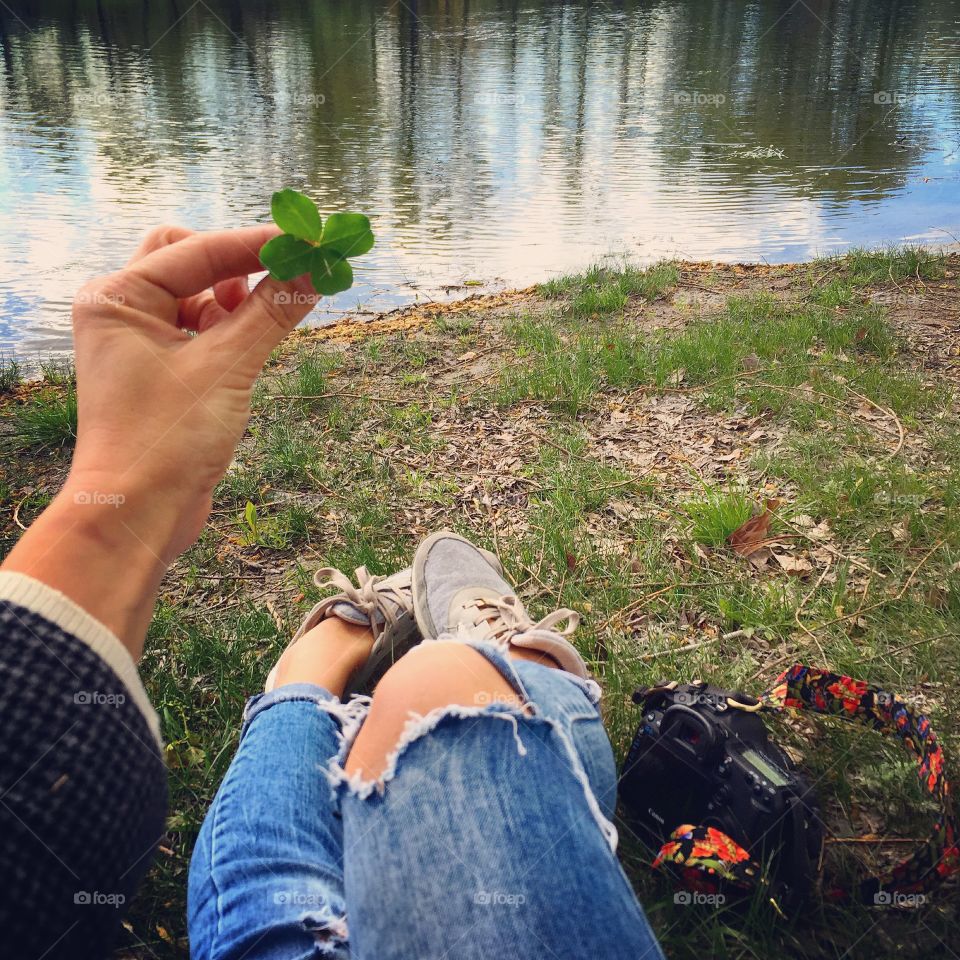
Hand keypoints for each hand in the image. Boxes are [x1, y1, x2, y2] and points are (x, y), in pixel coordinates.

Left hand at [3, 224, 318, 652]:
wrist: (136, 513)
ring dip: (237, 299)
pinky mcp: (160, 370)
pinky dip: (232, 329)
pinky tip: (259, 341)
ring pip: (197, 295)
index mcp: (118, 298)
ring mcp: (139, 341)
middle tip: (284, 276)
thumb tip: (312, 272)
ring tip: (274, 316)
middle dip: (237, 266)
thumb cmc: (164, 440)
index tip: (307, 240)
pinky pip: (201, 330)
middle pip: (187, 258)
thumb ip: (271, 313)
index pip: (197, 250)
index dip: (256, 244)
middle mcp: (122, 312)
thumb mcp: (227, 368)